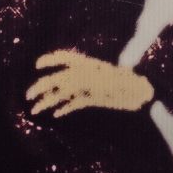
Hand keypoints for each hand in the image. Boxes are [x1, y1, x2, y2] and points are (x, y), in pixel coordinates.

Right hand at [25, 51, 154, 117]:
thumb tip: (64, 81)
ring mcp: (88, 87)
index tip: (38, 66)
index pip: (66, 58)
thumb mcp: (107, 80)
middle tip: (29, 97)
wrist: (143, 93)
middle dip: (42, 86)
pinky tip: (55, 114)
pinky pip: (74, 103)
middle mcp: (85, 75)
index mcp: (88, 66)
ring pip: (63, 93)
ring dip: (48, 100)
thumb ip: (84, 80)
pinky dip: (64, 108)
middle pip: (59, 79)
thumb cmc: (128, 83)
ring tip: (35, 110)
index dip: (51, 60)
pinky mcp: (92, 99)